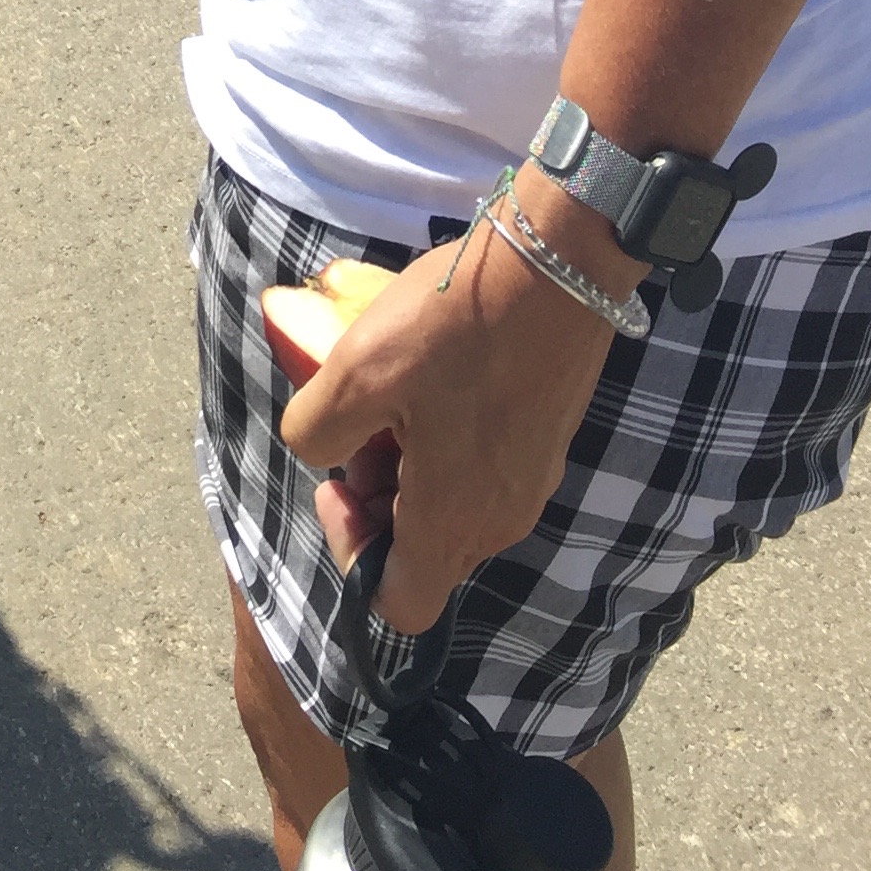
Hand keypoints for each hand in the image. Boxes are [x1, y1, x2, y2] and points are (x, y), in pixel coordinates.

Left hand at [279, 202, 618, 634]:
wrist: (554, 268)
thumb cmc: (450, 327)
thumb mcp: (355, 373)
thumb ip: (316, 432)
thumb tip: (317, 454)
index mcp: (452, 523)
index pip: (399, 602)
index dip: (353, 555)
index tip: (338, 481)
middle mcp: (499, 519)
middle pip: (422, 551)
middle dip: (376, 497)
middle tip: (360, 421)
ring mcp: (529, 481)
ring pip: (449, 505)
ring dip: (407, 463)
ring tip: (390, 389)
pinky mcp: (541, 441)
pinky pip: (480, 469)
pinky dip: (443, 440)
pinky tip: (429, 373)